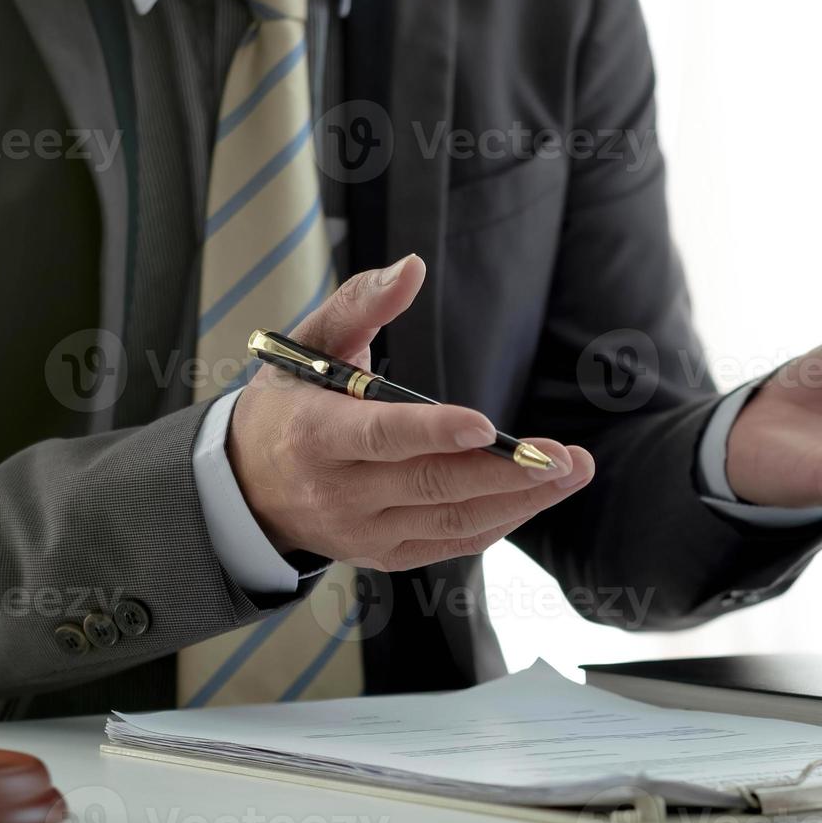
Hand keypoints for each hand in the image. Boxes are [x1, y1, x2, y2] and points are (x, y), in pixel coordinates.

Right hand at [229, 255, 594, 569]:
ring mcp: (364, 531)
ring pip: (453, 520)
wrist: (248, 486)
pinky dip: (500, 521)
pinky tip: (538, 496)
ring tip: (572, 472)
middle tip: (566, 456)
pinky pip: (452, 542)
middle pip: (433, 485)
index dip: (434, 433)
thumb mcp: (308, 344)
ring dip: (520, 499)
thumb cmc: (289, 402)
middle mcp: (339, 492)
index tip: (487, 425)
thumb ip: (361, 302)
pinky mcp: (385, 555)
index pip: (381, 437)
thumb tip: (412, 267)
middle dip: (506, 472)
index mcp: (314, 435)